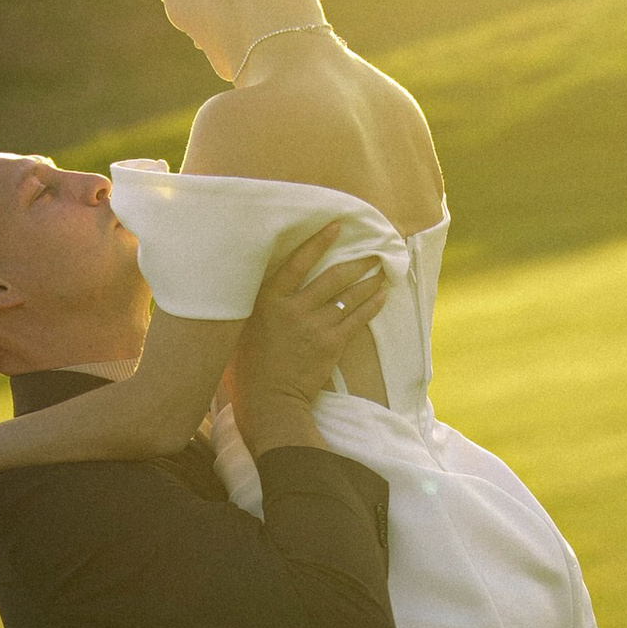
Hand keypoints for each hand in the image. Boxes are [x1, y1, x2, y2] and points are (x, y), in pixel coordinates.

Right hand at [233, 225, 390, 445]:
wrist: (268, 401)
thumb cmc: (249, 366)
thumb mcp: (244, 326)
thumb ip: (258, 303)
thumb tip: (267, 279)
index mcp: (268, 301)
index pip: (297, 262)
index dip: (319, 242)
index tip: (337, 226)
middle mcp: (294, 309)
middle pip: (332, 276)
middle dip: (357, 261)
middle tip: (374, 250)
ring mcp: (314, 327)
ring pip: (349, 296)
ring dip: (369, 280)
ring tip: (382, 268)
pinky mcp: (331, 345)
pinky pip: (357, 319)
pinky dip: (372, 305)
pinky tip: (382, 294)